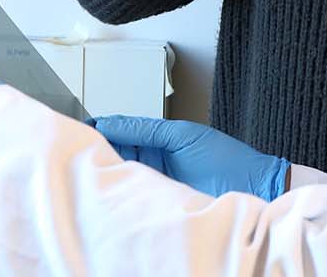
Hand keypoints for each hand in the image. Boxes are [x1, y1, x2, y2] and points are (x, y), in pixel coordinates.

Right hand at [93, 115, 289, 200]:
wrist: (252, 187)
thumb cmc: (225, 159)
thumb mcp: (181, 135)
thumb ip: (145, 129)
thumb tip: (109, 121)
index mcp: (157, 141)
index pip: (119, 133)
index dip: (98, 131)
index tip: (78, 131)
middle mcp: (152, 163)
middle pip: (114, 155)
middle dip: (95, 153)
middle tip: (74, 152)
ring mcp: (154, 184)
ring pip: (120, 176)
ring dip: (105, 173)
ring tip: (85, 171)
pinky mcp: (158, 204)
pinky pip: (133, 198)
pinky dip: (119, 194)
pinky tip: (107, 192)